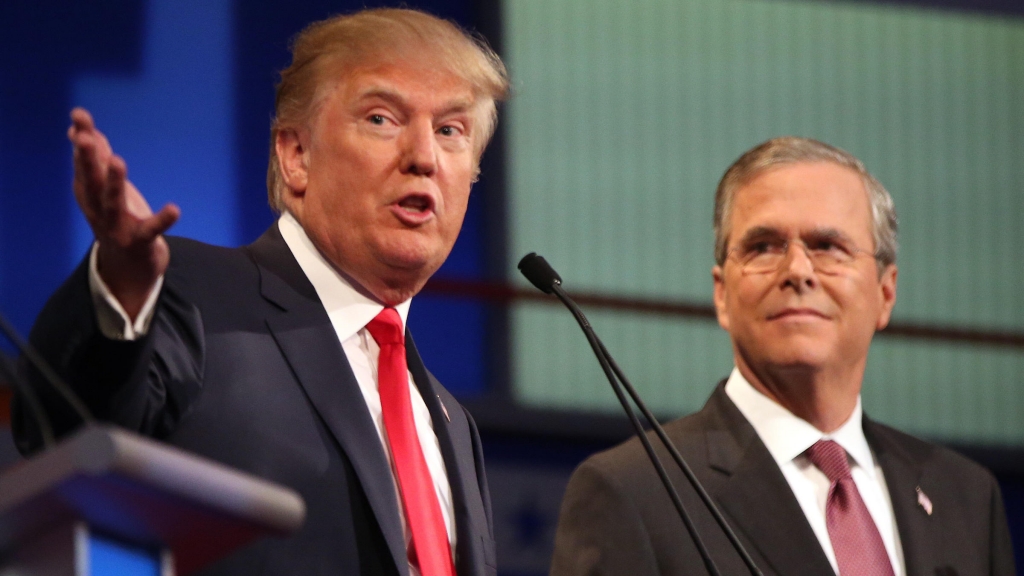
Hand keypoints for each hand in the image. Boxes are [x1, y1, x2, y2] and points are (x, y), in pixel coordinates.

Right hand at [69, 108, 179, 319]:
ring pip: (113, 203)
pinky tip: (175, 209)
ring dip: (115, 182)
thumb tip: (78, 129)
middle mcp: (99, 209)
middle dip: (88, 159)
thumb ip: (95, 160)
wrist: (127, 267)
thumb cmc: (115, 219)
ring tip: (119, 161)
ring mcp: (118, 226)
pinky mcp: (140, 241)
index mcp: (89, 194)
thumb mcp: (102, 189)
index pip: (83, 163)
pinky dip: (163, 220)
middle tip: (87, 136)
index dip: (82, 140)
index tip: (79, 116)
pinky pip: (152, 229)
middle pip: (92, 181)